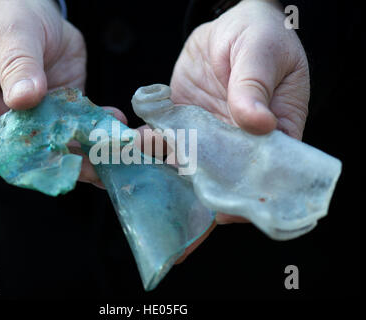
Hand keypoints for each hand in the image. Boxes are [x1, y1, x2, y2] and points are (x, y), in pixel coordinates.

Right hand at [0, 0, 123, 184]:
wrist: (35, 9)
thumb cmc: (8, 16)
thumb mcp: (9, 33)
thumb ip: (16, 64)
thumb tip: (24, 98)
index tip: (30, 147)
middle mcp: (0, 118)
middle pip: (20, 156)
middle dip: (53, 163)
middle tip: (86, 164)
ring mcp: (34, 119)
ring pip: (55, 150)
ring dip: (84, 155)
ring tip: (108, 151)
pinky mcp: (61, 114)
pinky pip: (78, 130)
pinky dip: (98, 131)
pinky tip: (115, 122)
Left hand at [171, 0, 309, 261]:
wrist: (228, 27)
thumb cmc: (261, 37)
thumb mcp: (262, 54)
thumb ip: (254, 86)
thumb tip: (258, 122)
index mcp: (274, 132)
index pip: (266, 174)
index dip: (248, 196)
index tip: (226, 210)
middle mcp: (240, 143)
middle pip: (224, 178)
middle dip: (200, 189)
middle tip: (176, 188)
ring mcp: (209, 136)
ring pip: (190, 164)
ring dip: (168, 167)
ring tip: (149, 157)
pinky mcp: (184, 124)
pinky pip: (167, 141)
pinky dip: (151, 145)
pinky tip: (138, 141)